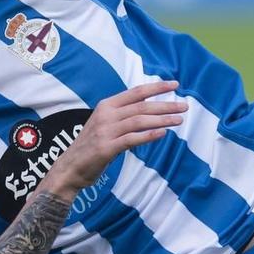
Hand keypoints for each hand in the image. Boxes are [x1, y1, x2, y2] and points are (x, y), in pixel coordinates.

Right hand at [44, 80, 186, 193]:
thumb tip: (148, 109)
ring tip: (179, 120)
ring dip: (161, 119)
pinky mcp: (106, 148)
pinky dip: (147, 135)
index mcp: (107, 106)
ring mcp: (105, 131)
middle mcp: (106, 115)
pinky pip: (131, 139)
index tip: (175, 85)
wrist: (69, 168)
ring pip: (138, 121)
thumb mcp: (105, 124)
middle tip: (184, 106)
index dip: (156, 87)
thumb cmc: (91, 146)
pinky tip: (162, 133)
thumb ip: (124, 115)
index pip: (136, 92)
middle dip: (165, 105)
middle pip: (141, 106)